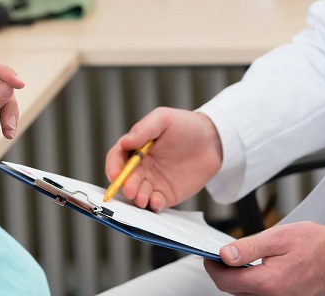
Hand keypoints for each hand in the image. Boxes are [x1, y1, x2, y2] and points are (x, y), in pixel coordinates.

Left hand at [0, 58, 24, 176]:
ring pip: (1, 88)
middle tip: (10, 121)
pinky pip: (1, 99)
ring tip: (8, 130)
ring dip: (9, 109)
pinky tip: (7, 130)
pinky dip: (7, 113)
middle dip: (7, 98)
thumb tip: (6, 87)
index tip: (20, 84)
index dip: (3, 72)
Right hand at [104, 107, 222, 211]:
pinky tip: (156, 202)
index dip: (113, 166)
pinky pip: (155, 203)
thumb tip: (125, 142)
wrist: (212, 141)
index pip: (117, 158)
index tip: (114, 174)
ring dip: (137, 198)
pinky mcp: (165, 194)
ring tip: (142, 199)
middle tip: (130, 190)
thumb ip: (144, 128)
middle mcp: (141, 167)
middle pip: (125, 179)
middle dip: (125, 186)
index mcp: (136, 148)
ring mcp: (152, 182)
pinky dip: (153, 206)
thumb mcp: (164, 119)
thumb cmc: (186, 125)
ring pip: (138, 194)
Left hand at [203, 222, 324, 295]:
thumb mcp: (279, 237)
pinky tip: (258, 271)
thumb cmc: (314, 244)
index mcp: (268, 282)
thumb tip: (225, 254)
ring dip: (239, 280)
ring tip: (241, 261)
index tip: (210, 257)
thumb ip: (249, 248)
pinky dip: (254, 285)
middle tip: (225, 255)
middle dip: (225, 273)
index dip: (213, 268)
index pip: (226, 281)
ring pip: (245, 295)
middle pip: (234, 290)